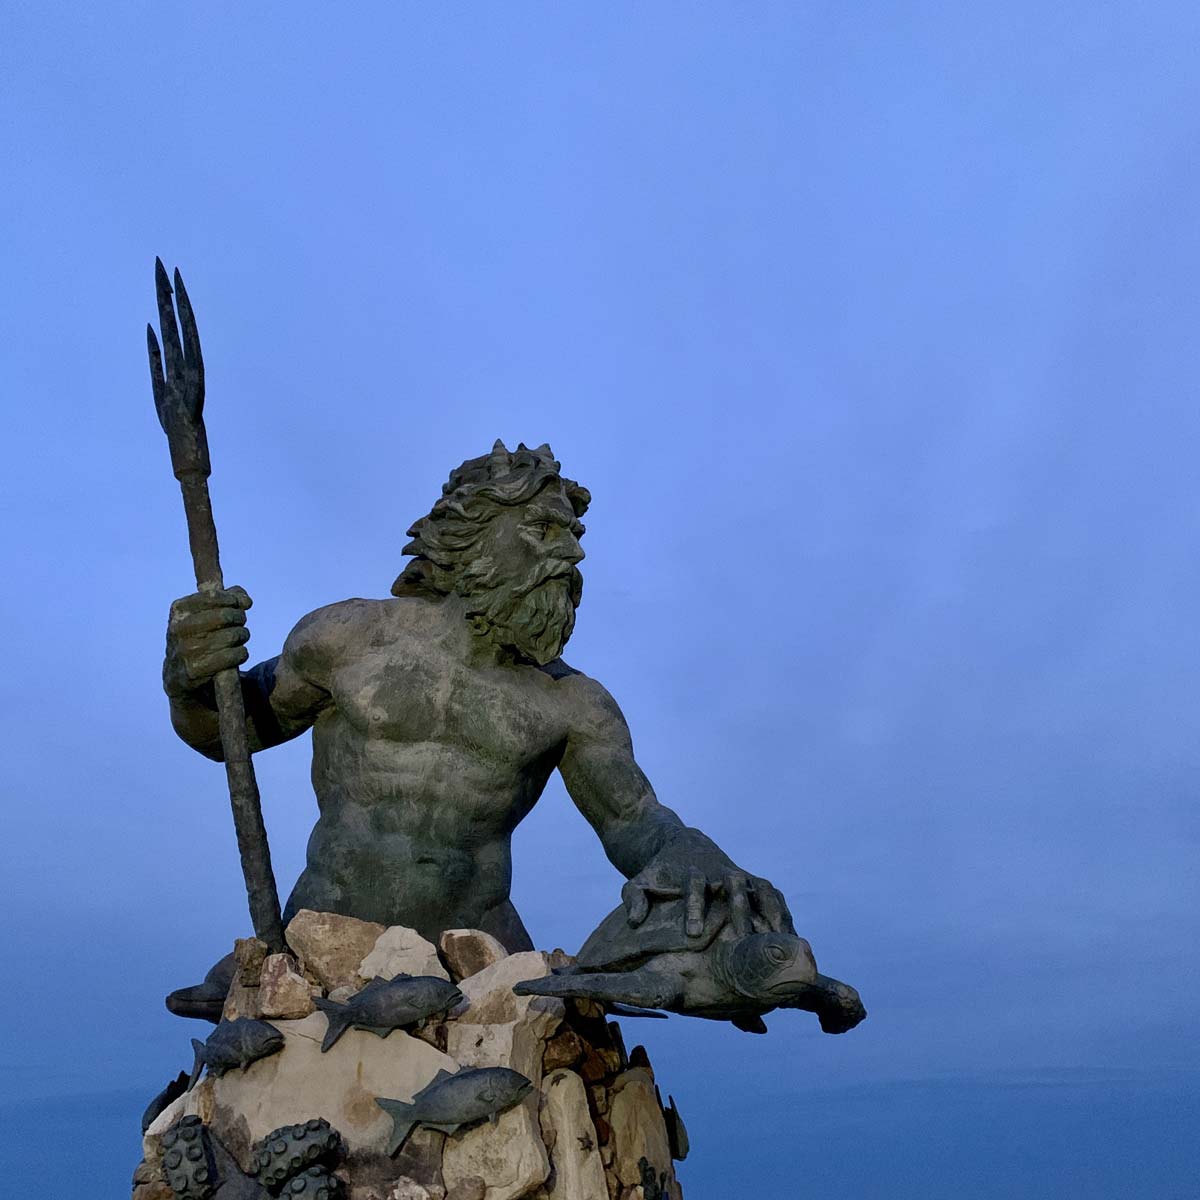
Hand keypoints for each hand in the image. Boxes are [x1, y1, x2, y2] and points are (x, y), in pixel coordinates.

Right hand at [164, 586, 252, 697]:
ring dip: (242, 636)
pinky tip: (237, 654)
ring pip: (232, 636)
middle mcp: (179, 629)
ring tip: (238, 638)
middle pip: (225, 616)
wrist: (180, 674)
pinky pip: (233, 655)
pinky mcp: (195, 670)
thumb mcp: (205, 612)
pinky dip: (241, 653)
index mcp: (179, 610)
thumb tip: (246, 600)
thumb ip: (228, 597)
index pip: (213, 596)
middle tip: (240, 623)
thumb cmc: (199, 636)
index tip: (240, 605)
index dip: (233, 599)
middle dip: (239, 618)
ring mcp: (185, 650)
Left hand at [621, 835, 794, 938]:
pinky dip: (782, 912)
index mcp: (692, 871)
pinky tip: (790, 937)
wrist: (679, 844)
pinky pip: (772, 895)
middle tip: (745, 942)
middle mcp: (720, 871)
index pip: (694, 886)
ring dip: (771, 912)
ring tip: (781, 941)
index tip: (692, 934)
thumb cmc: (658, 870)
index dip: (694, 908)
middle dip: (741, 911)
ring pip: (760, 889)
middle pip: (735, 886)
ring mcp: (740, 875)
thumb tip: (635, 921)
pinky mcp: (752, 880)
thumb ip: (634, 898)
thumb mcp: (638, 880)